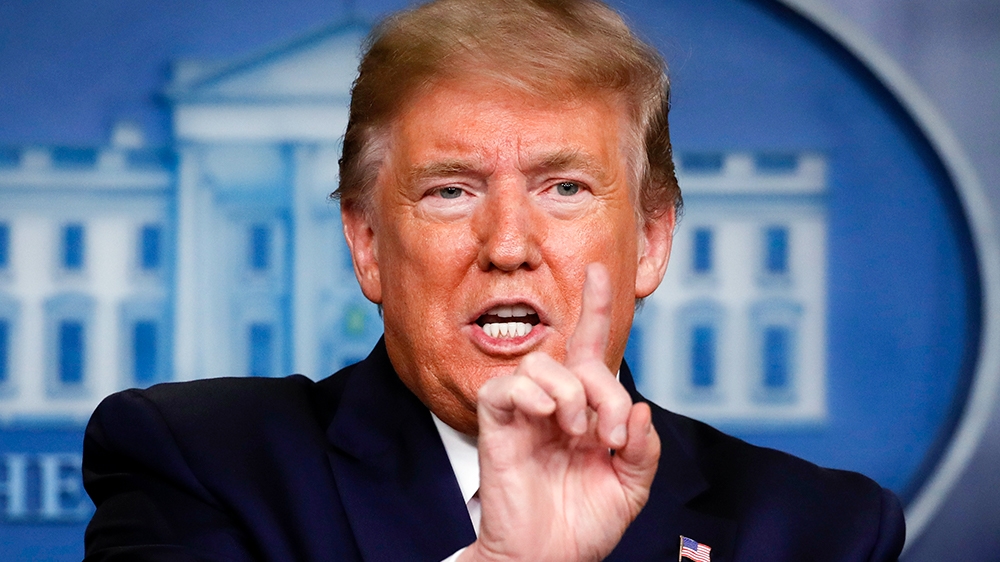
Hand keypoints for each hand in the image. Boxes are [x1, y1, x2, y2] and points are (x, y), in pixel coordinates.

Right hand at [460, 263, 660, 561]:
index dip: (596, 309)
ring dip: (569, 393)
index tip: (601, 271)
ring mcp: (523, 414)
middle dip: (603, 389)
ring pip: (540, 366)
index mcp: (586, 411)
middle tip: (610, 435)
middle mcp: (554, 405)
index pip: (590, 349)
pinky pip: (504, 388)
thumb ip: (641, 449)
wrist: (548, 560)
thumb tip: (637, 407)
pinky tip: (548, 418)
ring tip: (577, 432)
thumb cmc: (583, 525)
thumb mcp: (630, 488)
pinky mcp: (496, 426)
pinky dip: (531, 395)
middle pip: (577, 359)